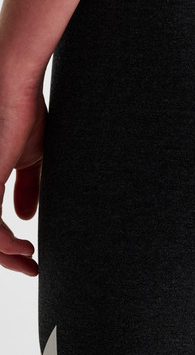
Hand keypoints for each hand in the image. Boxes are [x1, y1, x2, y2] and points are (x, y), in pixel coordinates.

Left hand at [0, 85, 46, 275]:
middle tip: (30, 267)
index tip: (30, 256)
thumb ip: (28, 187)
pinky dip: (4, 243)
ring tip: (29, 258)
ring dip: (5, 255)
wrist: (14, 87)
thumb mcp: (31, 158)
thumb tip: (25, 217)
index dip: (8, 245)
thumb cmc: (24, 113)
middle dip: (6, 258)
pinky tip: (24, 246)